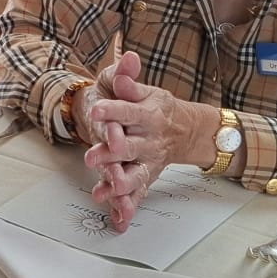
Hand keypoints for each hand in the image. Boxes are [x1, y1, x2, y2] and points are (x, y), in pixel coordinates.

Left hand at [81, 52, 211, 229]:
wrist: (185, 129)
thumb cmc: (156, 106)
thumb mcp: (144, 89)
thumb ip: (130, 80)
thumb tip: (128, 60)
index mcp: (148, 114)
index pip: (129, 111)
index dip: (114, 110)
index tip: (98, 111)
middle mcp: (149, 139)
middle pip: (128, 147)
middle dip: (110, 153)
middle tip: (91, 158)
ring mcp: (148, 161)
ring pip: (135, 174)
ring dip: (119, 184)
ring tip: (104, 192)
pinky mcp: (146, 176)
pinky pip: (137, 193)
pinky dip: (129, 206)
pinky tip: (119, 217)